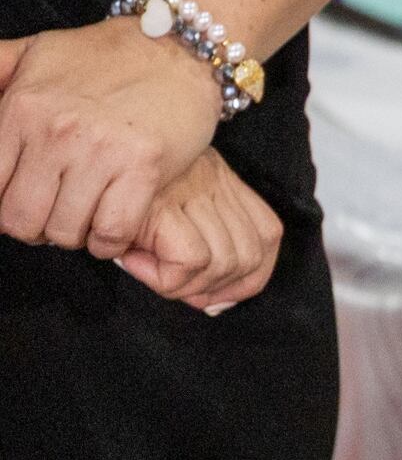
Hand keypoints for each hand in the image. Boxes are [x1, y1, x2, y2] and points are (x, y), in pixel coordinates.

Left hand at [0, 19, 223, 257]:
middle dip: (35, 228)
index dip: (4, 207)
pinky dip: (109, 241)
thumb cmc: (106, 55)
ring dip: (74, 235)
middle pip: (21, 219)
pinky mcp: (144, 167)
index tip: (23, 202)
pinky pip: (112, 231)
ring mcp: (101, 151)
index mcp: (21, 108)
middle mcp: (55, 132)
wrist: (178, 48)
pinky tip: (112, 225)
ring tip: (86, 217)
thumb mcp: (36, 51)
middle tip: (55, 215)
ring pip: (65, 231)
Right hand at [116, 148, 281, 311]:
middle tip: (170, 284)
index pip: (267, 235)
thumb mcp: (164, 204)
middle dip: (214, 289)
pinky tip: (131, 261)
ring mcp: (192, 192)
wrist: (74, 155)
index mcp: (222, 181)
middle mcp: (215, 183)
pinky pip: (189, 261)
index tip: (214, 294)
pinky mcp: (162, 206)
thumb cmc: (111, 186)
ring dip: (182, 284)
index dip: (249, 276)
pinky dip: (163, 276)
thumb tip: (209, 304)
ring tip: (143, 267)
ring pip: (222, 263)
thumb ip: (194, 242)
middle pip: (249, 257)